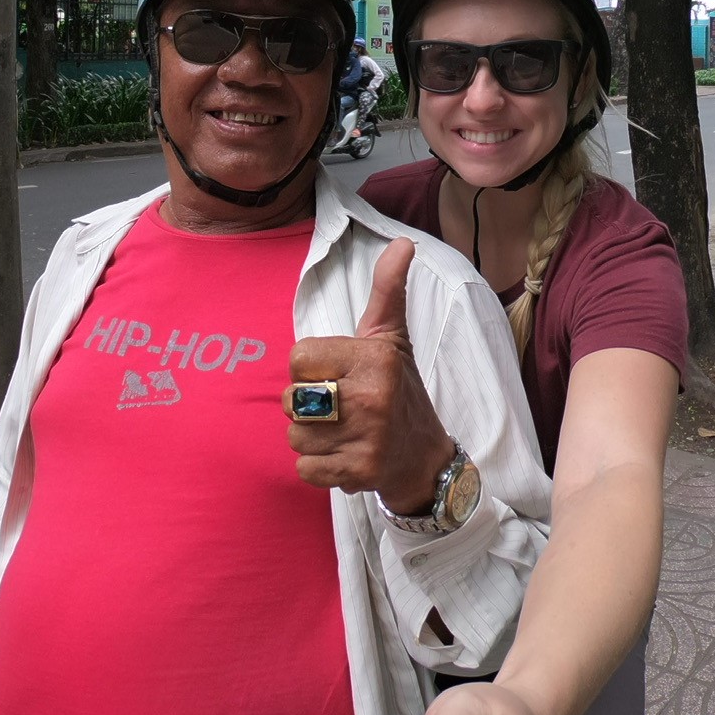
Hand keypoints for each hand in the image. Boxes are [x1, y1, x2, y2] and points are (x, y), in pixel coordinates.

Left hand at [286, 239, 451, 513]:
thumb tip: (404, 242)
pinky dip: (317, 467)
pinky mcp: (359, 472)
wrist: (424, 457)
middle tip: (340, 408)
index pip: (297, 358)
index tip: (338, 375)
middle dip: (306, 407)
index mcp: (374, 357)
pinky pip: (304, 469)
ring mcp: (367, 437)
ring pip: (294, 436)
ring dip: (311, 438)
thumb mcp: (392, 337)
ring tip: (342, 432)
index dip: (310, 369)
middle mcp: (372, 395)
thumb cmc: (400, 389)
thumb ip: (387, 289)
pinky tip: (343, 456)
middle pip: (290, 399)